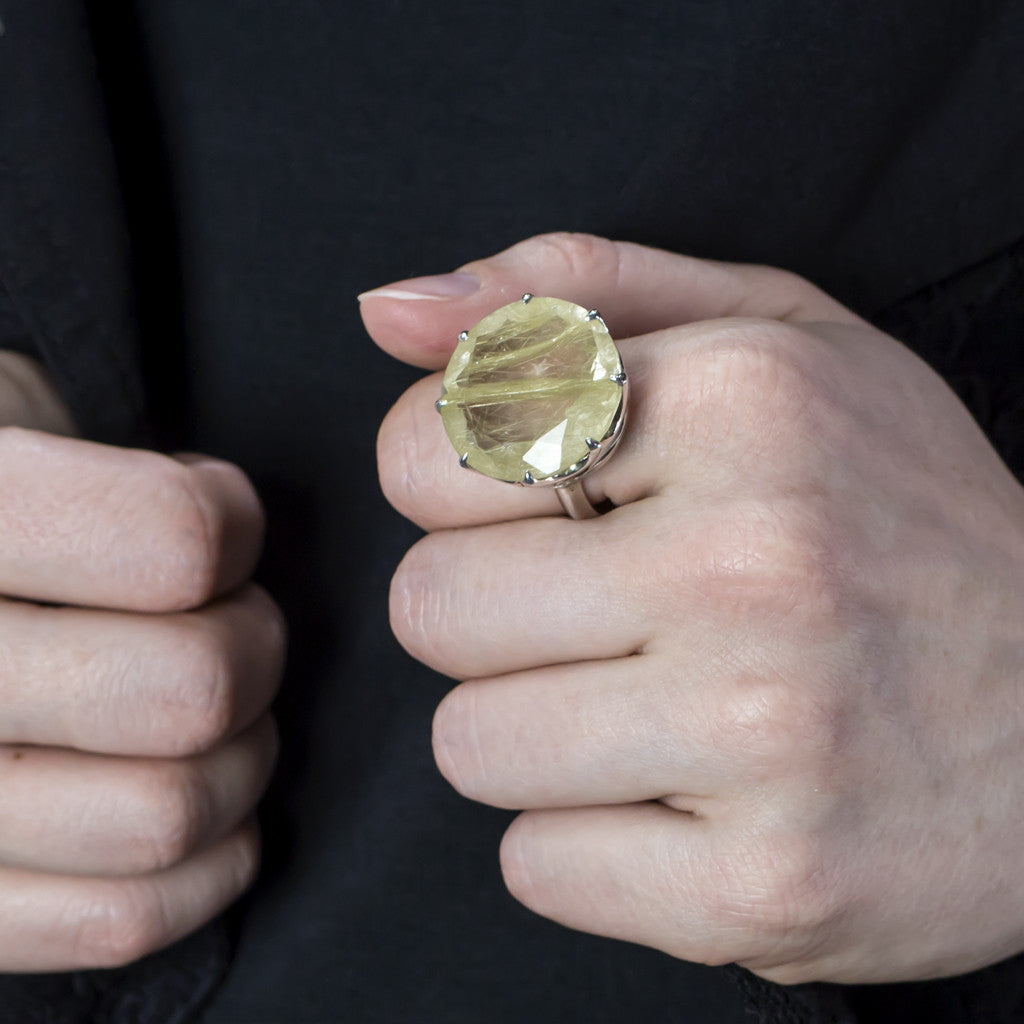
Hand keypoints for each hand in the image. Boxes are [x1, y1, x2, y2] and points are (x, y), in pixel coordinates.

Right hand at [0, 351, 282, 970]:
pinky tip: (218, 806)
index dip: (233, 524)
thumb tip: (228, 526)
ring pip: (167, 812)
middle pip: (193, 689)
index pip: (175, 541)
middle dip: (252, 646)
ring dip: (241, 757)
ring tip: (219, 711)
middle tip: (231, 621)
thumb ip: (116, 465)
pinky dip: (212, 862)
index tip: (219, 522)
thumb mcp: (17, 417)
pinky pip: (124, 917)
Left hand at [364, 233, 1023, 983]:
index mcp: (742, 400)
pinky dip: (588, 837)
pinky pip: (538, 865)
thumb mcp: (769, 339)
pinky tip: (686, 795)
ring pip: (471, 743)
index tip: (537, 506)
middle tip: (605, 613)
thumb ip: (568, 295)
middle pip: (431, 607)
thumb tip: (388, 311)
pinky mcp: (767, 887)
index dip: (453, 488)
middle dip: (491, 616)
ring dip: (534, 730)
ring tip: (650, 704)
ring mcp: (765, 735)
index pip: (430, 451)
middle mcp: (753, 563)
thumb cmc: (893, 511)